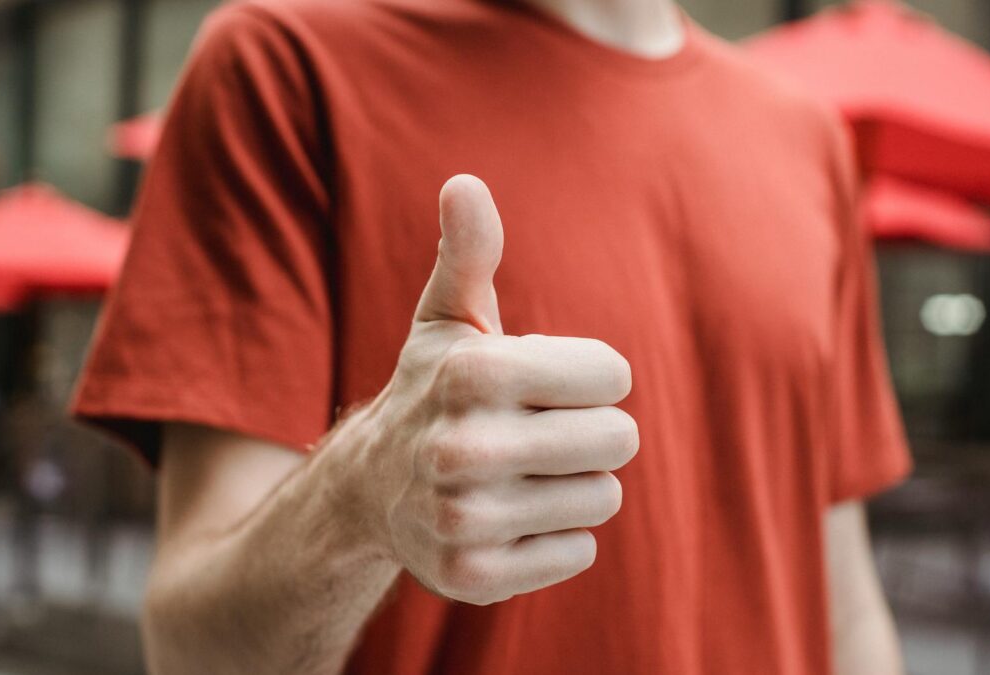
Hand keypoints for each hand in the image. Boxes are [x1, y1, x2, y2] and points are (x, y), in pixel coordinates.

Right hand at [333, 175, 637, 605]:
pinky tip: (510, 519)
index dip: (590, 377)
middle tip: (542, 433)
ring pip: (602, 498)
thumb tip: (464, 183)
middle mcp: (462, 448)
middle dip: (591, 432)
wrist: (370, 489)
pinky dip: (557, 538)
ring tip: (522, 475)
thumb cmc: (432, 391)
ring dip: (574, 485)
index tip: (546, 384)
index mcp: (471, 372)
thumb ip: (469, 253)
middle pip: (619, 439)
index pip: (613, 374)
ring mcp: (464, 519)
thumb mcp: (448, 321)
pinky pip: (578, 552)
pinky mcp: (473, 577)